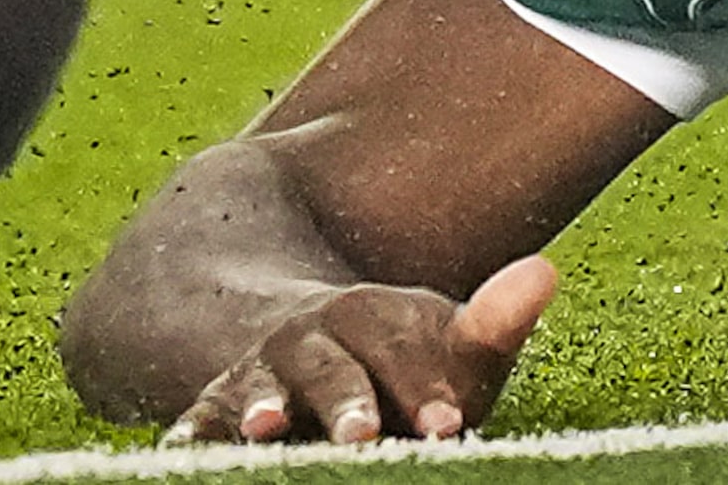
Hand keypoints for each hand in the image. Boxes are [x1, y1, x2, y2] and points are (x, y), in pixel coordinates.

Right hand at [163, 257, 557, 445]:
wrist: (290, 329)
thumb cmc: (393, 360)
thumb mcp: (441, 344)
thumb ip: (490, 327)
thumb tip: (544, 272)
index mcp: (372, 318)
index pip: (401, 349)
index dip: (425, 387)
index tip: (452, 425)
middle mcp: (311, 338)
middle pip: (331, 368)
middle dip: (347, 401)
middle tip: (364, 438)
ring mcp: (261, 371)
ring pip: (260, 388)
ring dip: (262, 407)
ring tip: (266, 430)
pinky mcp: (220, 403)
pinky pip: (201, 416)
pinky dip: (193, 433)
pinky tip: (183, 455)